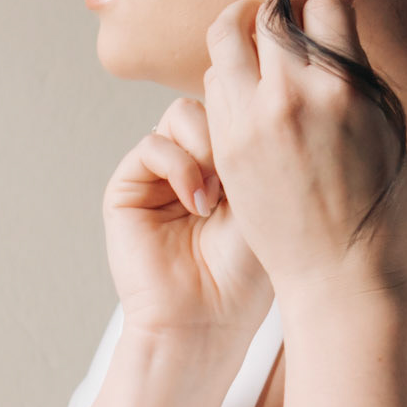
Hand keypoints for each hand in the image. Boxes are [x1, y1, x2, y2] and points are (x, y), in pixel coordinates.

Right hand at [102, 94, 273, 344]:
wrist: (210, 320)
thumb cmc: (250, 272)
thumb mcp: (271, 198)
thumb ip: (266, 144)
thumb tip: (267, 86)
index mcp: (231, 160)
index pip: (242, 102)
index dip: (258, 111)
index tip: (278, 142)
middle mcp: (195, 160)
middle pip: (214, 98)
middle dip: (235, 126)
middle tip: (251, 168)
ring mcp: (160, 173)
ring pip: (183, 114)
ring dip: (208, 147)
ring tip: (221, 195)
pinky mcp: (128, 187)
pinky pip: (152, 145)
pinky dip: (179, 166)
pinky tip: (199, 202)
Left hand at [201, 0, 406, 307]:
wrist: (340, 275)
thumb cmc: (379, 206)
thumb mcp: (387, 127)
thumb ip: (355, 73)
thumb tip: (335, 26)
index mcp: (341, 87)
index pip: (322, 5)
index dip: (325, 2)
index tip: (326, 9)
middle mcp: (289, 97)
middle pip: (262, 15)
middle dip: (272, 8)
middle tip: (280, 16)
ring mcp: (249, 123)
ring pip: (224, 44)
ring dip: (241, 37)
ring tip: (257, 49)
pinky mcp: (225, 149)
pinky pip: (212, 88)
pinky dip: (227, 79)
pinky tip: (247, 93)